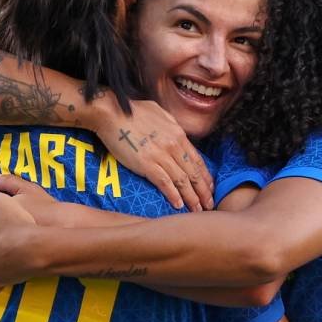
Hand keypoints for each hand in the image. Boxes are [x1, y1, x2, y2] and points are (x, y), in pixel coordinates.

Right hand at [91, 98, 212, 211]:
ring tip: (197, 210)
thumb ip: (171, 125)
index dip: (205, 176)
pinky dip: (173, 195)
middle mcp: (173, 145)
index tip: (210, 187)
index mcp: (178, 134)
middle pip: (193, 173)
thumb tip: (177, 133)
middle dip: (203, 191)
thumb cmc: (132, 111)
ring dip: (191, 198)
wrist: (112, 113)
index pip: (197, 159)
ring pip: (182, 180)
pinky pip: (164, 183)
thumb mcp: (160, 112)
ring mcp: (161, 155)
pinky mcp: (146, 164)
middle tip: (209, 205)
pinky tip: (178, 205)